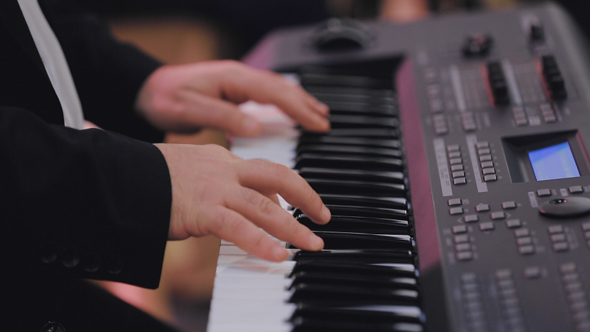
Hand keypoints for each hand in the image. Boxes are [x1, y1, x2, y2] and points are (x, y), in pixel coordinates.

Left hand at [137, 60, 329, 136]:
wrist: (145, 89)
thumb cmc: (164, 99)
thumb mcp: (190, 111)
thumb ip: (223, 118)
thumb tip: (257, 128)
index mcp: (232, 79)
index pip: (275, 92)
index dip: (298, 109)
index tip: (317, 124)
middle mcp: (239, 77)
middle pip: (281, 88)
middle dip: (306, 104)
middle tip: (325, 123)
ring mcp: (237, 82)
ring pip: (276, 89)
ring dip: (298, 102)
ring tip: (318, 116)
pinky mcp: (233, 90)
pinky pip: (266, 95)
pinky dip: (283, 103)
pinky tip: (290, 112)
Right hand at [155, 143, 330, 261]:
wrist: (120, 175)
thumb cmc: (151, 178)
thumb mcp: (191, 173)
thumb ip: (217, 185)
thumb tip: (238, 205)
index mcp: (222, 158)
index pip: (264, 170)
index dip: (285, 190)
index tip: (294, 206)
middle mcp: (225, 169)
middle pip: (278, 176)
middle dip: (306, 196)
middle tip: (323, 216)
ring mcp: (216, 188)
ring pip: (265, 206)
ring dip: (293, 227)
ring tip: (312, 245)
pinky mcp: (204, 210)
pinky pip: (240, 229)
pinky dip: (262, 243)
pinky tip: (279, 256)